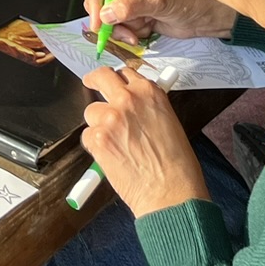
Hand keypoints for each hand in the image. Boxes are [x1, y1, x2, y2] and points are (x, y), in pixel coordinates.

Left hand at [80, 65, 206, 215]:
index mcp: (150, 92)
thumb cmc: (177, 164)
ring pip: (91, 111)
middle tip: (92, 83)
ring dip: (98, 123)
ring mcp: (110, 117)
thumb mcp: (169, 123)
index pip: (126, 74)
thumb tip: (136, 106)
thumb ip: (148, 108)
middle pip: (102, 76)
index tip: (114, 83)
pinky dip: (95, 145)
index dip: (120, 80)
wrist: (171, 191)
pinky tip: (111, 157)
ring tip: (114, 143)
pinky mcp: (97, 138)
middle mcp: (128, 99)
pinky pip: (87, 135)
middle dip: (95, 79)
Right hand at [82, 0, 235, 41]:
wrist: (204, 16)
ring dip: (121, 30)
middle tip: (125, 30)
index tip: (99, 22)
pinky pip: (117, 28)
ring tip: (141, 30)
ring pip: (106, 19)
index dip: (93, 1)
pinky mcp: (131, 14)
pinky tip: (145, 30)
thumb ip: (132, 5)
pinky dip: (128, 34)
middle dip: (110, 20)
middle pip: (97, 2)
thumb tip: (107, 13)